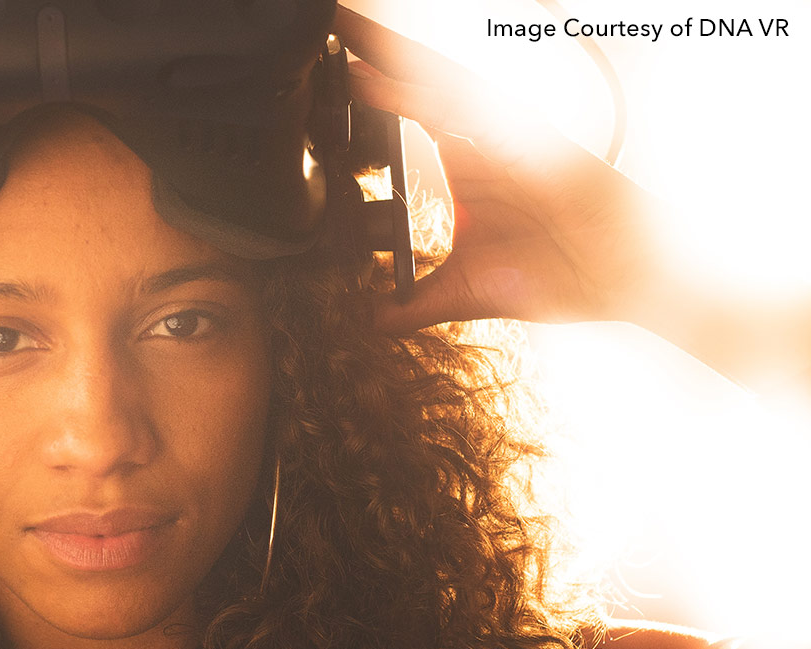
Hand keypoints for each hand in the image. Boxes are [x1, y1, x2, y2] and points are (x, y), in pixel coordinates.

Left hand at [333, 7, 672, 333]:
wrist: (625, 279)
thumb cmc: (561, 272)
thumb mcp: (465, 291)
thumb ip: (416, 302)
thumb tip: (374, 321)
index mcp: (465, 158)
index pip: (406, 109)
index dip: (367, 85)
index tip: (320, 68)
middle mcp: (479, 135)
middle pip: (416, 79)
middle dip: (371, 47)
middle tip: (324, 19)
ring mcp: (502, 133)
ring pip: (434, 81)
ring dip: (386, 53)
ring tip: (339, 29)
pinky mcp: (522, 140)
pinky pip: (459, 109)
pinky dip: (412, 95)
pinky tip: (372, 81)